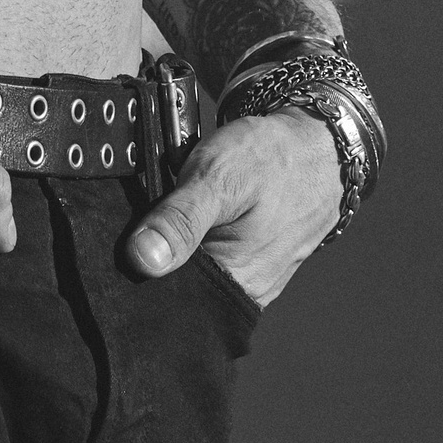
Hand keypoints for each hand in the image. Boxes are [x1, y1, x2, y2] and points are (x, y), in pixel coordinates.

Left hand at [124, 109, 340, 305]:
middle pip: (180, 288)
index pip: (168, 298)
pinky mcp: (252, 264)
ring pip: (194, 272)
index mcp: (238, 283)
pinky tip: (199, 215)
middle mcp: (247, 292)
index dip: (139, 271)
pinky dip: (196, 238)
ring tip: (185, 210)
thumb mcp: (218, 178)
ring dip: (178, 244)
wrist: (316, 144)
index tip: (126, 240)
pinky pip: (211, 260)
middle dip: (158, 254)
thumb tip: (142, 260)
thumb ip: (179, 220)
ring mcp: (252, 279)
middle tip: (160, 213)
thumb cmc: (271, 158)